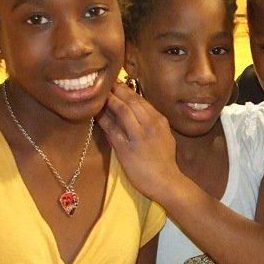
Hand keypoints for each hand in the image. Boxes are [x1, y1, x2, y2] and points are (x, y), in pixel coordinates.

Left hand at [99, 82, 181, 200]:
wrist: (167, 182)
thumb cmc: (165, 161)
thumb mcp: (164, 137)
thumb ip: (152, 124)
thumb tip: (137, 113)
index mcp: (159, 121)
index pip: (140, 100)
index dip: (126, 89)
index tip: (116, 82)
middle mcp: (150, 125)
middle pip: (131, 101)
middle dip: (117, 89)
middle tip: (105, 82)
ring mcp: (139, 136)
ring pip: (123, 111)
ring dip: (110, 100)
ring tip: (100, 93)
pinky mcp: (127, 149)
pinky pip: (112, 129)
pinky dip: (103, 119)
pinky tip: (96, 113)